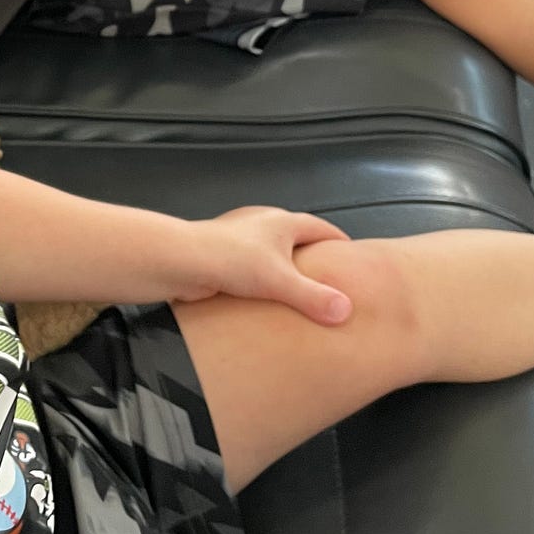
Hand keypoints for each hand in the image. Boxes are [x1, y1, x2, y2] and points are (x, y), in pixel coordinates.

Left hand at [177, 205, 351, 324]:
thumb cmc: (229, 259)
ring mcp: (240, 237)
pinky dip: (262, 280)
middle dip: (312, 256)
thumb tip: (344, 310)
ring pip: (272, 252)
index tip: (351, 253)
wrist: (181, 261)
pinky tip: (264, 298)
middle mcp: (261, 224)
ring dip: (284, 269)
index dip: (338, 240)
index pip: (320, 227)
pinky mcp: (223, 254)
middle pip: (296, 237)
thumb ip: (314, 297)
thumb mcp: (280, 281)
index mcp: (282, 222)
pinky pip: (251, 266)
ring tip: (297, 292)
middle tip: (328, 277)